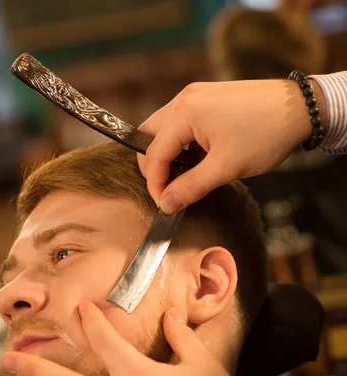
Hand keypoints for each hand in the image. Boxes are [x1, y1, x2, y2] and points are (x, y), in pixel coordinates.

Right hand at [138, 79, 326, 213]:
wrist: (300, 109)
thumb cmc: (265, 134)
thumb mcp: (226, 168)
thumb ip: (191, 187)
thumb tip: (166, 204)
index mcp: (185, 112)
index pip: (153, 153)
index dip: (156, 183)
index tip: (165, 205)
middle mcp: (185, 98)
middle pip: (150, 136)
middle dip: (155, 166)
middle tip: (168, 190)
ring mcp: (196, 95)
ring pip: (164, 129)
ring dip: (168, 154)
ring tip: (184, 177)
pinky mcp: (207, 98)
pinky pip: (181, 123)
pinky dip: (181, 144)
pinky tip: (196, 160)